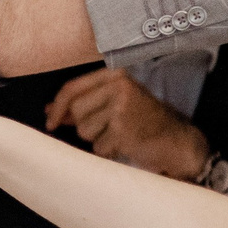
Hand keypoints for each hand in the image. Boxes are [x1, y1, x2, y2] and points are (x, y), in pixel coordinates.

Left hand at [47, 70, 211, 179]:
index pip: (72, 88)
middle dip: (85, 126)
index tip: (50, 122)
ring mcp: (122, 107)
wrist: (177, 141)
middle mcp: (119, 86)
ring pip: (84, 130)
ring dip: (98, 140)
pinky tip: (127, 145)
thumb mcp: (115, 104)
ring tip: (121, 135)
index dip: (57, 107)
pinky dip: (109, 152)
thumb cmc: (143, 122)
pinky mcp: (124, 130)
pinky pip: (98, 147)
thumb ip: (84, 104)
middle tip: (109, 129)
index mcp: (115, 75)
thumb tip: (50, 110)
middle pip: (76, 110)